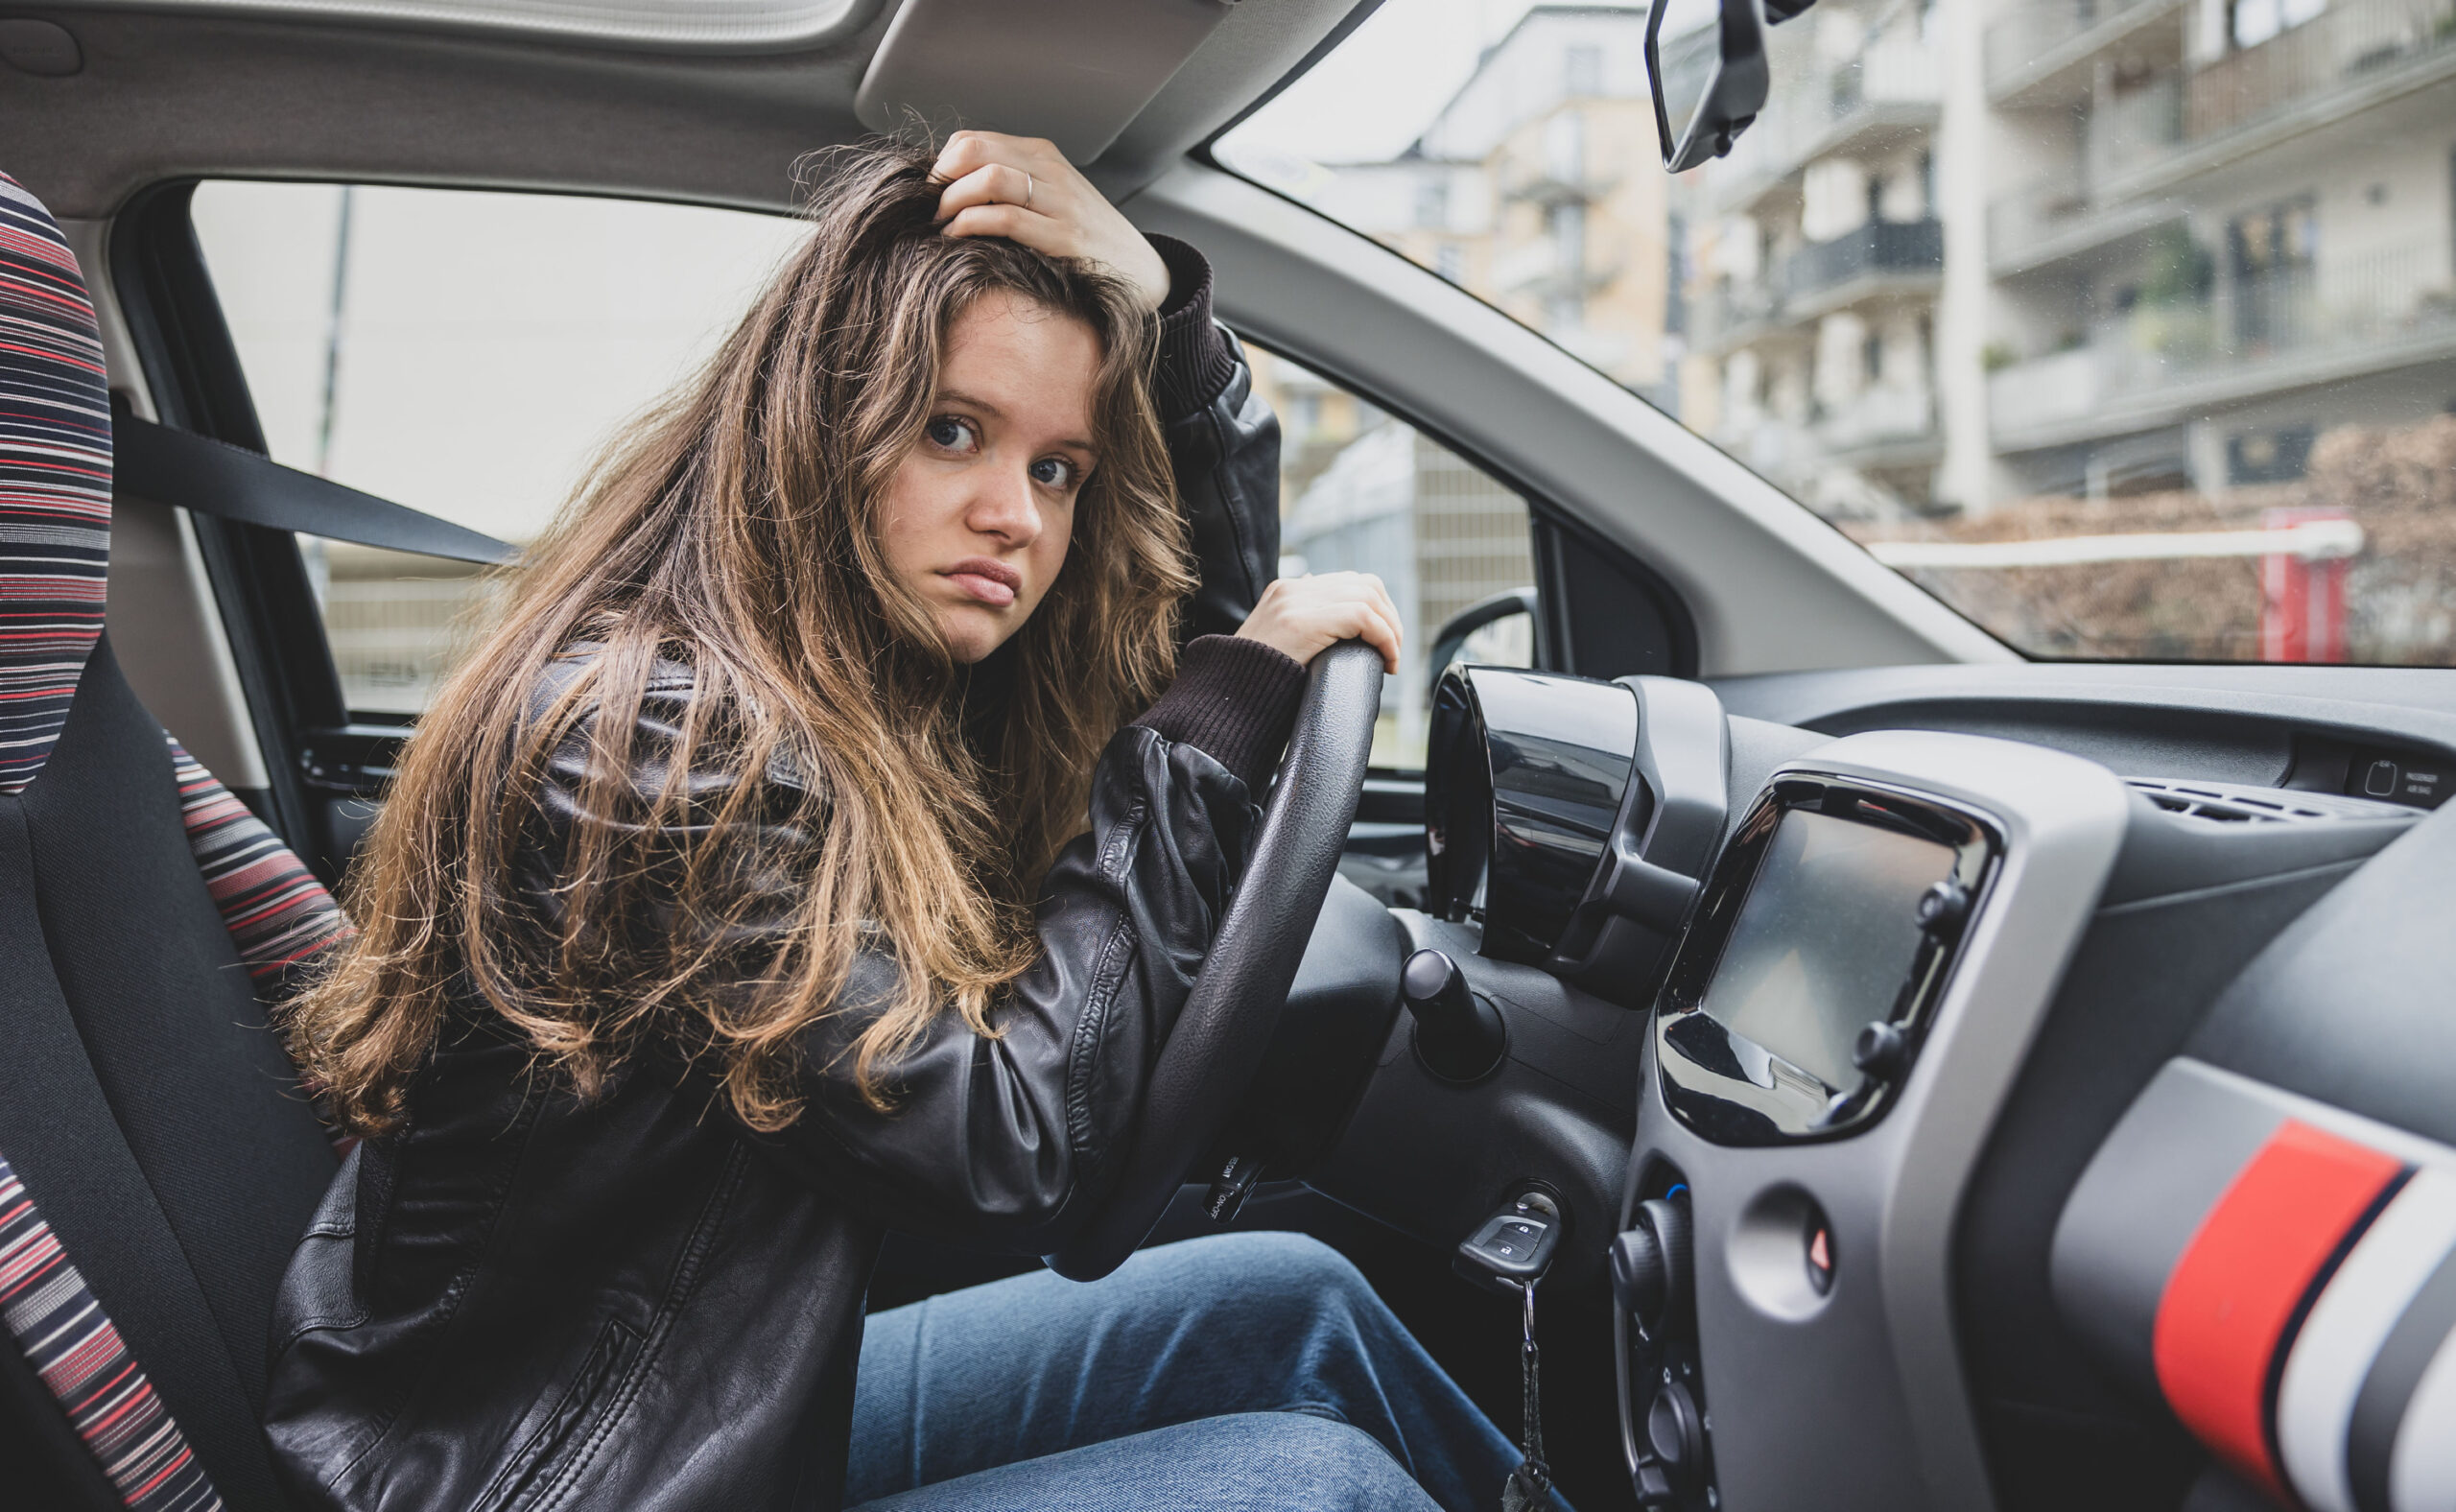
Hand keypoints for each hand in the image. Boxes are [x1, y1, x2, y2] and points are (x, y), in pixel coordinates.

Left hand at [933, 132, 1171, 312]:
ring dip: (952, 202)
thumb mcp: (1050, 199)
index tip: (932, 195)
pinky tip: (959, 239)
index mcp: (1043, 155)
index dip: (941, 165)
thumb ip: (1010, 188)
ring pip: (988, 179)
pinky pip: (1005, 218)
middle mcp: (1051, 170)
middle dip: (941, 180)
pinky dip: (970, 226)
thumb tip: (949, 192)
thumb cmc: (1087, 241)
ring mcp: (1060, 202)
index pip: (972, 140)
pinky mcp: (1064, 237)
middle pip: (974, 151)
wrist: (1141, 271)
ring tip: (942, 226)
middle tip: (930, 209)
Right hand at [1236, 573, 1402, 674]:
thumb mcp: (1278, 647)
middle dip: (1390, 617)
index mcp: (1285, 592)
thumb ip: (1301, 628)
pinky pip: (1363, 616)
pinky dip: (1385, 637)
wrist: (1225, 698)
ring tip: (1393, 657)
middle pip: (1365, 584)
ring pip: (1369, 596)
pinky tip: (1387, 660)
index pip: (1348, 582)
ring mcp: (1295, 602)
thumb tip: (1334, 623)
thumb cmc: (1254, 684)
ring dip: (1391, 628)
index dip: (1378, 609)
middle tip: (1394, 650)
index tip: (1386, 640)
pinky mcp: (1303, 621)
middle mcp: (1291, 589)